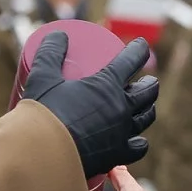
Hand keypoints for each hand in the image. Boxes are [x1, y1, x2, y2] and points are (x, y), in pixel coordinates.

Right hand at [20, 32, 158, 177]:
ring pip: (146, 118)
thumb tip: (59, 35)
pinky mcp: (118, 155)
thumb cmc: (43, 113)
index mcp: (107, 85)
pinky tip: (136, 139)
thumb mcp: (43, 77)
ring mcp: (123, 132)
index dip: (139, 50)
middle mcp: (122, 108)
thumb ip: (50, 53)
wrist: (43, 155)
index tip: (141, 46)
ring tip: (145, 106)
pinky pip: (139, 147)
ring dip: (148, 108)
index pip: (132, 60)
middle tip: (145, 81)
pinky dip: (139, 141)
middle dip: (148, 83)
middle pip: (147, 92)